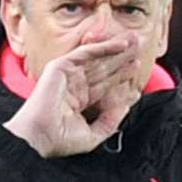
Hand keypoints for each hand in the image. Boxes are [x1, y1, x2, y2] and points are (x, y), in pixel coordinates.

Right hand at [3, 33, 141, 157]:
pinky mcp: (62, 67)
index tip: (139, 82)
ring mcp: (68, 76)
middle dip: (122, 60)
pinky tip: (121, 44)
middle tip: (140, 49)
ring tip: (136, 41)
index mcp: (80, 103)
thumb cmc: (60, 140)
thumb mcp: (92, 135)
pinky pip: (87, 53)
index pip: (105, 90)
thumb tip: (125, 108)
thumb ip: (109, 122)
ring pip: (98, 60)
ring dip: (117, 50)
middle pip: (104, 71)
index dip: (123, 83)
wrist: (40, 136)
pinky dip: (104, 48)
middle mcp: (75, 87)